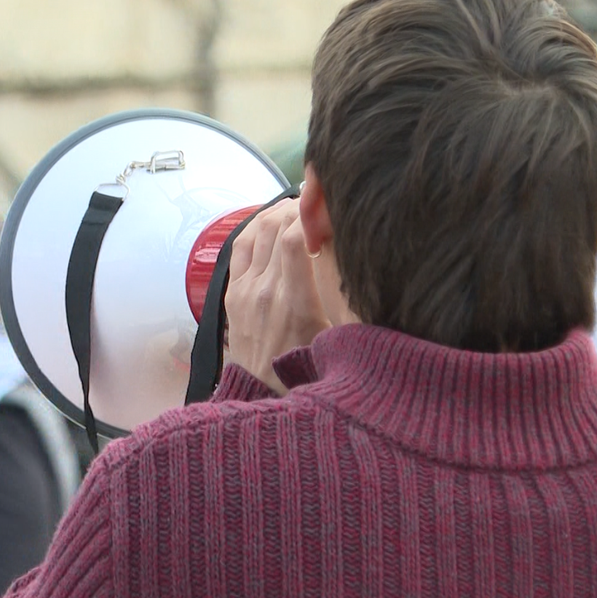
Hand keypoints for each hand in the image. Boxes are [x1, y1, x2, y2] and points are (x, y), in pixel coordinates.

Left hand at [224, 198, 330, 394]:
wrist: (264, 395)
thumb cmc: (308, 370)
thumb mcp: (339, 338)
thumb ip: (346, 300)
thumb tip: (366, 264)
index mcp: (295, 302)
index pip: (296, 239)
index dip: (312, 215)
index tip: (329, 208)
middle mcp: (265, 291)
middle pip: (275, 227)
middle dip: (296, 207)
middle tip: (317, 201)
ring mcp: (244, 290)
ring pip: (256, 232)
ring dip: (275, 214)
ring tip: (296, 208)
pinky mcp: (232, 294)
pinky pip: (240, 248)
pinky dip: (254, 228)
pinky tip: (271, 223)